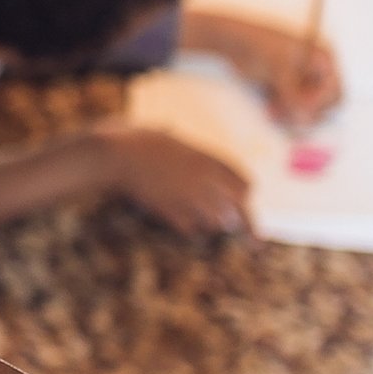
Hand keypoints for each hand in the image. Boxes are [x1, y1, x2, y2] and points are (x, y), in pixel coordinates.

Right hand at [93, 125, 252, 236]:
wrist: (114, 156)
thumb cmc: (136, 139)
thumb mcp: (166, 135)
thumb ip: (180, 142)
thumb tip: (173, 131)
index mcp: (207, 159)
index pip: (244, 183)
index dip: (245, 193)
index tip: (246, 199)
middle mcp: (205, 181)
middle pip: (241, 209)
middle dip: (248, 224)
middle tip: (258, 242)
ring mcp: (189, 199)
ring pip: (218, 222)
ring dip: (216, 223)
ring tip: (213, 222)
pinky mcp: (172, 214)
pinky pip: (192, 228)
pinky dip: (191, 227)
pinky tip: (183, 220)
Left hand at [195, 11, 340, 127]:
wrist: (234, 43)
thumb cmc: (260, 48)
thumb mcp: (279, 72)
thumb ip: (294, 96)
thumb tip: (306, 119)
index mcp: (322, 60)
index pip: (334, 92)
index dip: (319, 105)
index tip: (299, 111)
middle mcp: (317, 72)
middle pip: (324, 104)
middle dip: (305, 112)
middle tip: (284, 115)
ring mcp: (303, 82)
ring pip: (307, 109)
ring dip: (292, 114)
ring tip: (273, 111)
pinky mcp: (289, 90)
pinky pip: (294, 108)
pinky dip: (284, 112)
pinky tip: (271, 109)